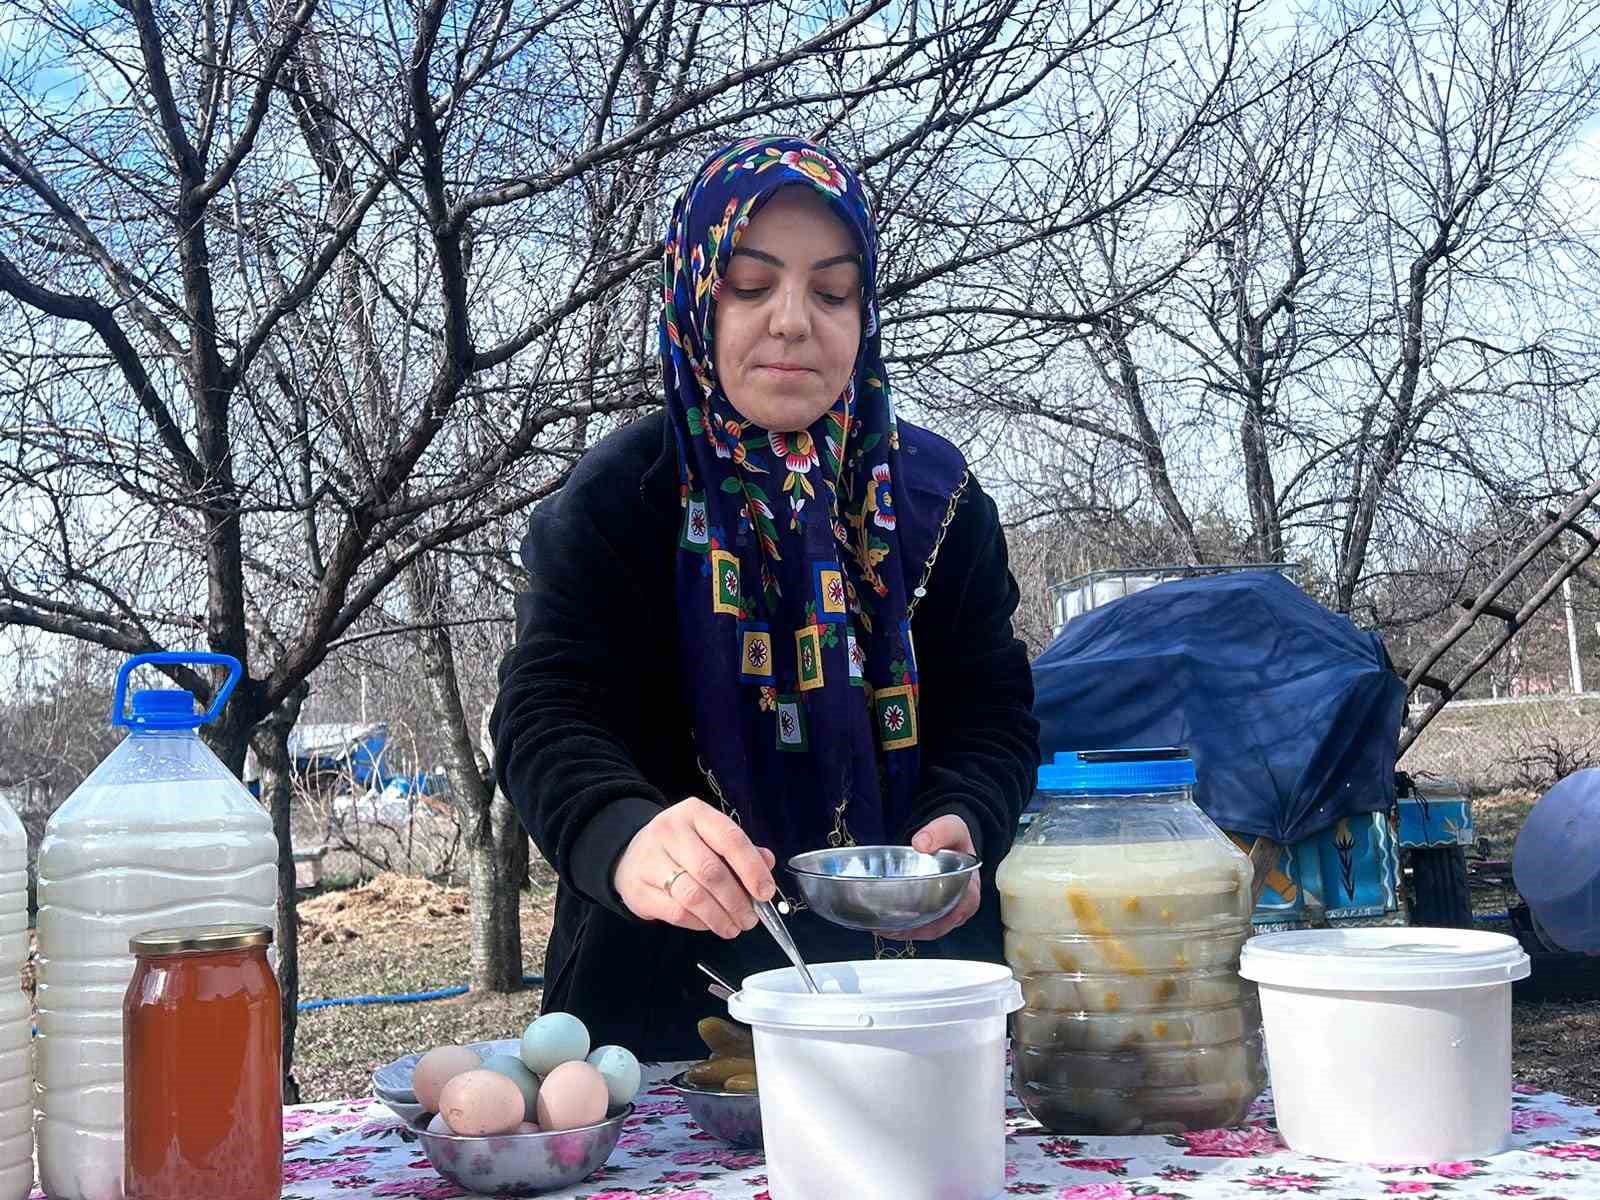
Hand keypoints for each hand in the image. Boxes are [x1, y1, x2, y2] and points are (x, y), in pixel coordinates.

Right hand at [614, 797, 776, 938]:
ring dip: (720, 917)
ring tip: (734, 927)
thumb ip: (741, 849)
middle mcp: (669, 832)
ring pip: (693, 895)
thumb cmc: (682, 846)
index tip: (766, 893)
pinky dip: (699, 923)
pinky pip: (676, 912)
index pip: (730, 839)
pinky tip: (710, 924)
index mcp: (695, 814)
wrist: (631, 854)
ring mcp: (650, 860)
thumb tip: (767, 862)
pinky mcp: (638, 889)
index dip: (752, 868)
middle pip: (711, 871)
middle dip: (737, 900)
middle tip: (751, 919)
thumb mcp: (710, 837)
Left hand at [884, 814, 980, 940]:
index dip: (933, 921)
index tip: (908, 919)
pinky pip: (923, 925)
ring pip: (929, 929)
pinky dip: (906, 926)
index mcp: (970, 890)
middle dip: (914, 931)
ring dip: (907, 932)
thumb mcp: (951, 827)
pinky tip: (887, 923)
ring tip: (882, 928)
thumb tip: (921, 844)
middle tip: (887, 928)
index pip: (954, 913)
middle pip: (938, 927)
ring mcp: (949, 911)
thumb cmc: (955, 838)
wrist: (951, 840)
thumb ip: (939, 832)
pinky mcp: (938, 911)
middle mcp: (961, 906)